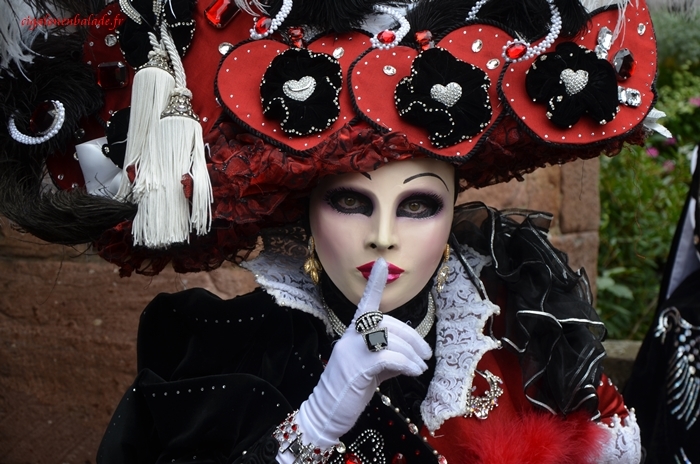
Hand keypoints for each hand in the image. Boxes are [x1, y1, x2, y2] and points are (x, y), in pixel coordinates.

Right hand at [295, 258, 431, 447]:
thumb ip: (386, 356)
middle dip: (412, 336)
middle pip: (386, 322)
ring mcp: (351, 352)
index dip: (374, 283)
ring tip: (420, 368)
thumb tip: (409, 356)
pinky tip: (413, 372)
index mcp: (353, 334)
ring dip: (411, 353)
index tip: (382, 263)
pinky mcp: (356, 369)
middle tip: (426, 355)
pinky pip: (386, 357)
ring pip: (388, 337)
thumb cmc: (348, 391)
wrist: (325, 415)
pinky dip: (405, 363)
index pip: (366, 303)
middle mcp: (350, 338)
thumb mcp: (371, 370)